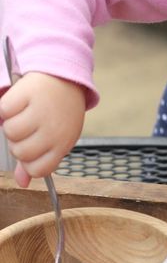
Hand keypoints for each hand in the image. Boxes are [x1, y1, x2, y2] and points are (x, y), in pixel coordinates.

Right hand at [0, 72, 85, 186]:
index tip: (32, 149)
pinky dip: (5, 108)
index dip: (29, 162)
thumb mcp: (57, 139)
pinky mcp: (27, 93)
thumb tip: (22, 183)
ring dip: (11, 124)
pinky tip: (18, 104)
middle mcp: (54, 130)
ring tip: (23, 115)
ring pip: (9, 132)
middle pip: (20, 152)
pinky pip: (3, 110)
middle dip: (18, 142)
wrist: (65, 80)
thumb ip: (39, 161)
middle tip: (28, 129)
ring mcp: (40, 111)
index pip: (38, 170)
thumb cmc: (60, 114)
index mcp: (63, 144)